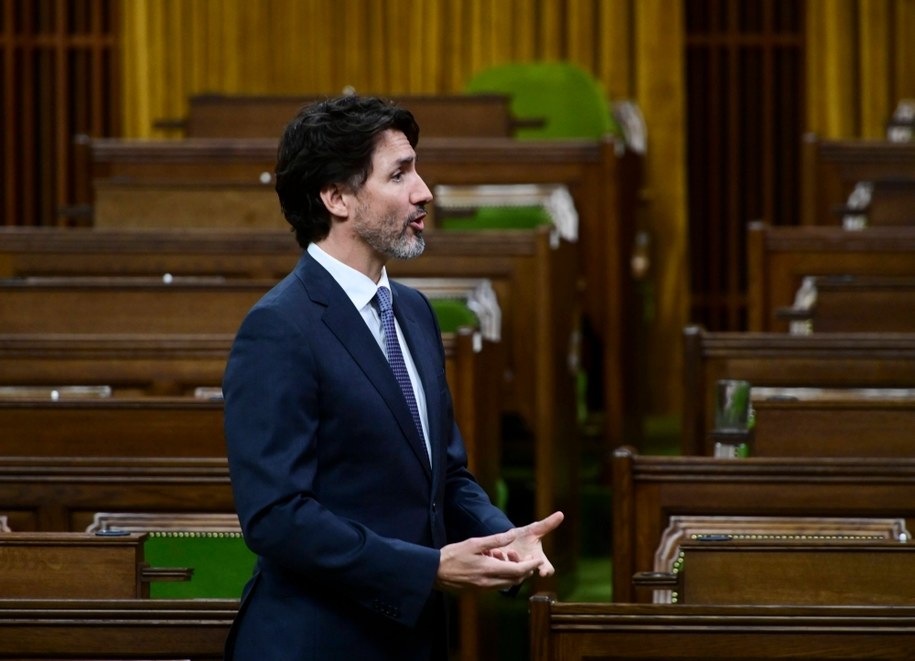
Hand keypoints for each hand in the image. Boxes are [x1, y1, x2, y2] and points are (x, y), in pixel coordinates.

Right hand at [434, 511, 563, 593]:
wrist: (435, 572)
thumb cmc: (453, 555)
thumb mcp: (474, 543)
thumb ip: (495, 540)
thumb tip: (512, 535)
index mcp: (490, 569)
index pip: (519, 571)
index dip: (531, 565)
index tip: (538, 559)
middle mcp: (490, 582)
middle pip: (516, 579)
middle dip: (525, 569)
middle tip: (524, 557)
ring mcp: (484, 588)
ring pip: (508, 583)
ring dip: (513, 573)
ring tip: (507, 558)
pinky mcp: (479, 590)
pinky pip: (498, 585)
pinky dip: (503, 576)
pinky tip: (494, 564)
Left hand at [485, 511, 563, 577]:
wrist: (507, 541)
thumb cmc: (524, 537)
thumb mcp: (534, 529)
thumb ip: (547, 524)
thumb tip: (561, 513)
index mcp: (537, 559)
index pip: (546, 568)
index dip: (546, 570)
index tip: (543, 572)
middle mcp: (527, 568)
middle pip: (527, 571)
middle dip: (520, 562)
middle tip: (512, 552)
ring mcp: (514, 571)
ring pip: (512, 572)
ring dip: (506, 562)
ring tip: (498, 551)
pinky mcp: (503, 571)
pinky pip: (499, 571)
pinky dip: (495, 562)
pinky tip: (490, 553)